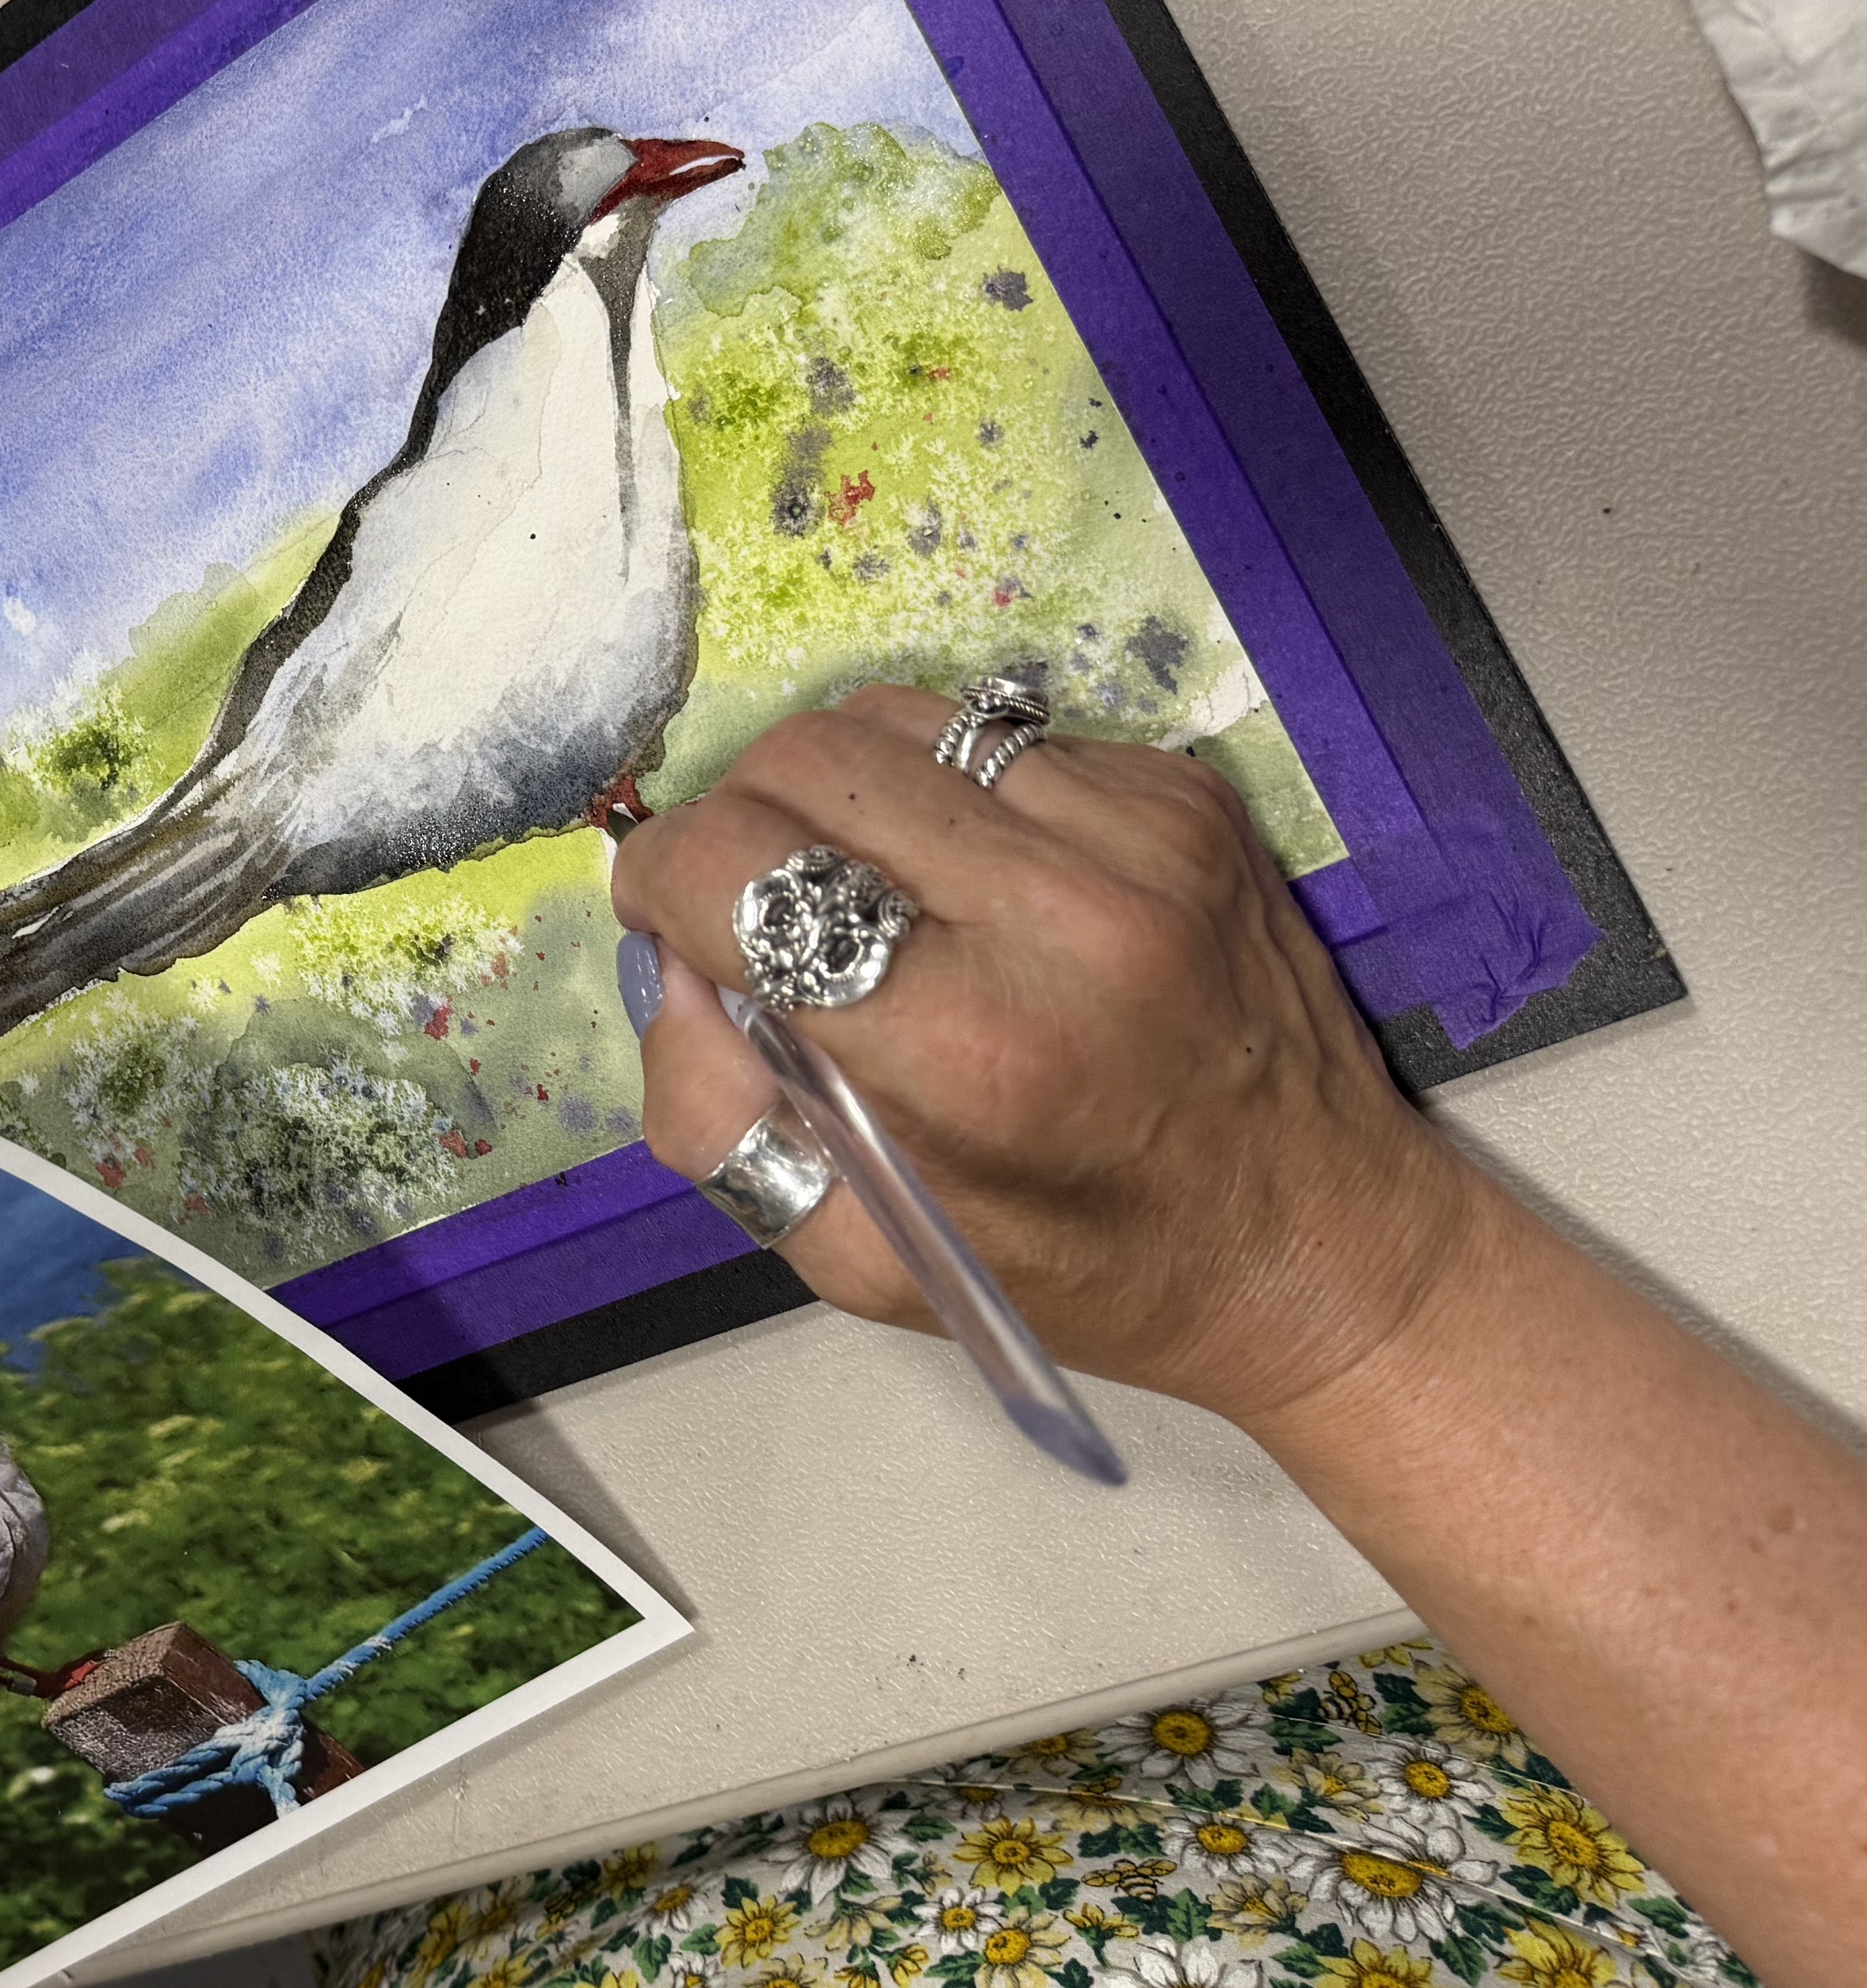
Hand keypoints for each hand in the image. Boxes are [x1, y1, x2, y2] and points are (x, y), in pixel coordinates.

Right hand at [608, 687, 1493, 1428]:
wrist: (1324, 1244)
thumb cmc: (1089, 1270)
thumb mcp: (858, 1256)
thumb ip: (721, 1113)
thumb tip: (675, 973)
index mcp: (969, 1048)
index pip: (733, 871)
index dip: (662, 883)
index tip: (675, 922)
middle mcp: (1060, 911)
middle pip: (798, 759)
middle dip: (739, 822)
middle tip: (758, 905)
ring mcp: (1137, 832)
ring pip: (891, 716)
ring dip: (838, 790)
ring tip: (870, 883)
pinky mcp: (1185, 792)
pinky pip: (996, 736)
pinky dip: (951, 794)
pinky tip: (985, 883)